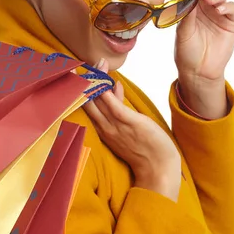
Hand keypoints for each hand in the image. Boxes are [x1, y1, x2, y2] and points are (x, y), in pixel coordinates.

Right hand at [83, 60, 181, 201]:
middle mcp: (105, 127)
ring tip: (97, 64)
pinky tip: (106, 82)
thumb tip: (115, 87)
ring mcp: (116, 126)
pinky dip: (108, 94)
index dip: (81, 89)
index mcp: (103, 128)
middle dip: (82, 83)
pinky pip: (114, 107)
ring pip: (99, 102)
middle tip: (75, 67)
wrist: (158, 168)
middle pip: (88, 102)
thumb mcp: (127, 126)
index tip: (77, 74)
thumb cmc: (144, 148)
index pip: (87, 105)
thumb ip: (119, 106)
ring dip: (97, 81)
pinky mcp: (130, 123)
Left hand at [175, 0, 233, 83]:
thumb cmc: (186, 51)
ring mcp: (217, 13)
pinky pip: (231, 8)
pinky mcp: (230, 22)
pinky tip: (219, 10)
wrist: (198, 71)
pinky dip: (226, 6)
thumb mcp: (182, 31)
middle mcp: (203, 7)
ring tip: (209, 1)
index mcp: (189, 6)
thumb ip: (185, 11)